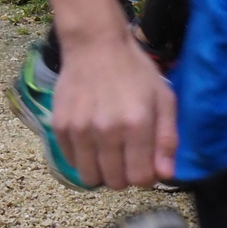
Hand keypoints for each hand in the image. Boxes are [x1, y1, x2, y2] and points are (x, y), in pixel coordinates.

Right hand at [53, 31, 178, 188]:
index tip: (144, 162)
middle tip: (125, 155)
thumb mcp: (164, 99)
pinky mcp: (60, 124)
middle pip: (115, 182)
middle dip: (124, 175)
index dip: (146, 176)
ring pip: (89, 177)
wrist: (94, 45)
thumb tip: (164, 175)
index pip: (140, 178)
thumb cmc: (135, 72)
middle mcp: (106, 130)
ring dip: (101, 171)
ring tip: (106, 152)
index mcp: (136, 125)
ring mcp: (79, 128)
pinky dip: (81, 158)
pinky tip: (90, 141)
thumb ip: (167, 139)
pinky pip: (71, 161)